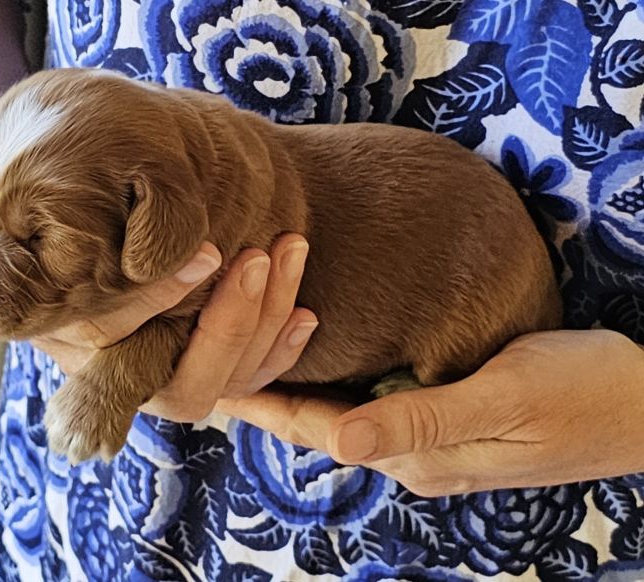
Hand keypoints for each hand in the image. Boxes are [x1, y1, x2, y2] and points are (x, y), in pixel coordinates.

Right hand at [32, 233, 318, 421]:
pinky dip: (284, 350)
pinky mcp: (216, 376)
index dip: (162, 299)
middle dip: (232, 324)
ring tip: (289, 249)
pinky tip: (306, 315)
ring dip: (269, 318)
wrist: (99, 240)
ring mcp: (177, 383)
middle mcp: (130, 381)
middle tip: (256, 257)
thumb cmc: (89, 233)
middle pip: (188, 386)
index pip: (115, 338)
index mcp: (83, 350)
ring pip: (232, 381)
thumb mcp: (86, 236)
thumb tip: (151, 245)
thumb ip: (104, 250)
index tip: (206, 253)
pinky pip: (255, 382)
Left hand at [216, 329, 643, 496]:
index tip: (209, 378)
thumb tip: (343, 441)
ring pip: (340, 412)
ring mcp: (426, 441)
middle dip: (269, 387)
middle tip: (217, 348)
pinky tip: (316, 354)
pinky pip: (370, 401)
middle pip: (320, 423)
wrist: (642, 405)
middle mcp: (410, 454)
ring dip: (297, 380)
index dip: (262, 401)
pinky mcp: (442, 421)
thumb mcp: (506, 395)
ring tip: (251, 346)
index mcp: (417, 454)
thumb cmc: (581, 391)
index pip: (318, 427)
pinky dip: (335, 378)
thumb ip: (423, 417)